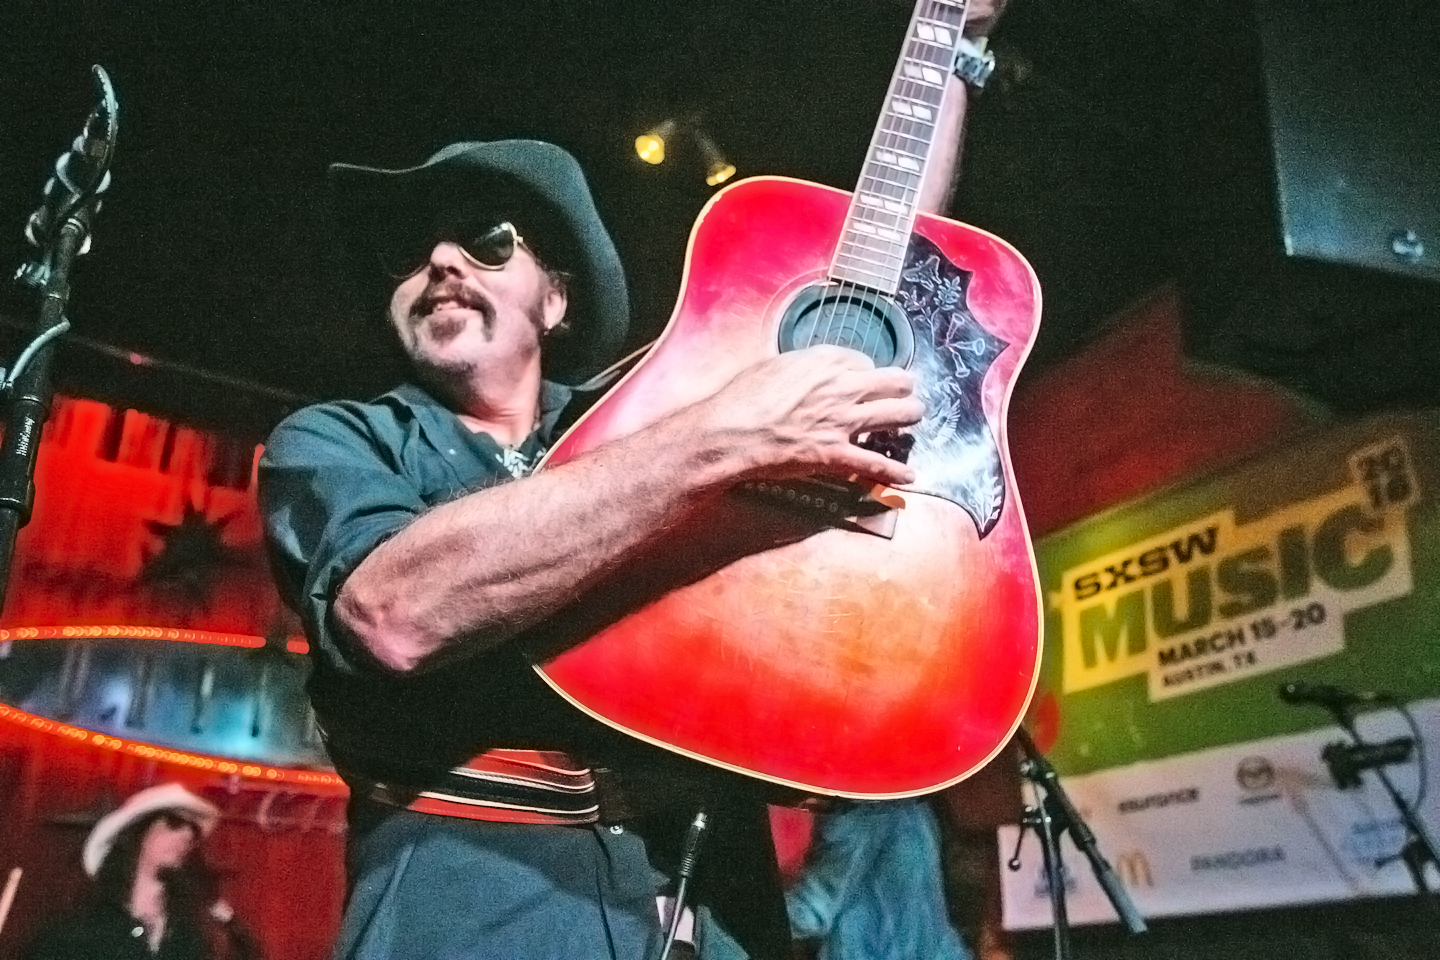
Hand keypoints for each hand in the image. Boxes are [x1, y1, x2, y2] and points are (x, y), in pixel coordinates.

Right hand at [701, 345, 923, 487]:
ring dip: (910, 417)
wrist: (730, 432)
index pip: (865, 362)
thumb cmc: (743, 398)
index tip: (866, 380)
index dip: (867, 372)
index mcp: (825, 362)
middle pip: (894, 382)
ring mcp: (844, 422)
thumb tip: (812, 372)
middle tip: (905, 393)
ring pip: (898, 415)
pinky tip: (909, 476)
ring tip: (913, 419)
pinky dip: (895, 472)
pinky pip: (876, 464)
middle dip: (903, 388)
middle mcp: (843, 388)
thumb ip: (802, 367)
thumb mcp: (774, 366)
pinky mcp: (837, 454)